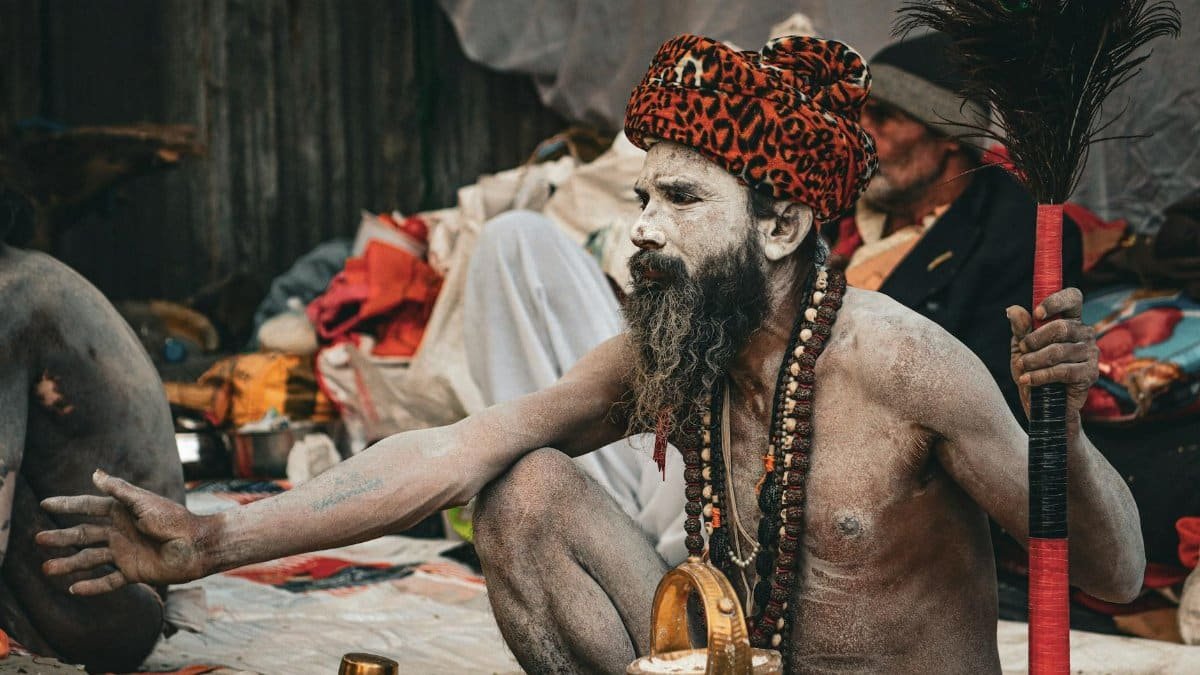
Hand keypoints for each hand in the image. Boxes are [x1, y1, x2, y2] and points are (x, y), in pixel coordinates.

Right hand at [37, 469, 210, 594]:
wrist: (197, 545)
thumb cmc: (174, 519)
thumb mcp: (144, 502)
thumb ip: (119, 490)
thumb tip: (95, 474)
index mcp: (122, 512)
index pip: (88, 507)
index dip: (67, 505)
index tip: (44, 504)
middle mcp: (120, 531)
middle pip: (84, 534)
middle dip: (61, 537)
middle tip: (37, 539)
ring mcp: (125, 552)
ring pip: (90, 559)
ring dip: (69, 564)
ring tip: (47, 568)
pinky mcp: (133, 571)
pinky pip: (109, 580)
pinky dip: (92, 586)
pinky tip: (73, 589)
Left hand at [1006, 287, 1098, 432]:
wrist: (1041, 405)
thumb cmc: (1032, 371)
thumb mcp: (1021, 348)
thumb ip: (1020, 330)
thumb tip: (1012, 310)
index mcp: (1069, 321)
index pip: (1073, 298)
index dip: (1056, 302)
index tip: (1037, 314)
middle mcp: (1084, 333)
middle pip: (1061, 327)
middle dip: (1034, 340)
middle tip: (1023, 351)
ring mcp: (1090, 353)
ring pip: (1059, 351)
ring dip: (1034, 360)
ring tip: (1023, 368)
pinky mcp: (1090, 373)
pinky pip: (1063, 371)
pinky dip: (1040, 376)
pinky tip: (1028, 380)